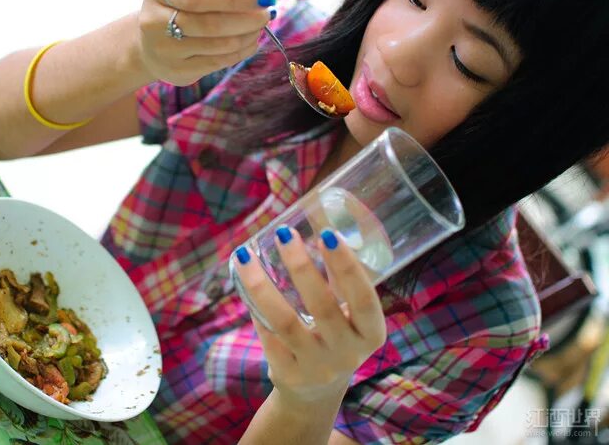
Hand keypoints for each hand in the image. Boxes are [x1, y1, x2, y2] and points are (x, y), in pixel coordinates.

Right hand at [136, 0, 275, 85]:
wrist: (153, 44)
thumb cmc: (184, 8)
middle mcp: (153, 21)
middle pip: (210, 23)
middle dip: (246, 19)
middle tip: (267, 13)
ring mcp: (164, 51)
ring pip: (217, 46)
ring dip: (247, 35)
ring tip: (260, 26)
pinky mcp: (177, 71)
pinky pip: (218, 62)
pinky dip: (241, 51)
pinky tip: (250, 41)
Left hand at [234, 226, 386, 407]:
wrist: (316, 394)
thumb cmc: (334, 335)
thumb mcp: (347, 312)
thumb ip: (337, 275)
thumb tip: (323, 219)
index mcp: (370, 333)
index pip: (362, 298)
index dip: (346, 266)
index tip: (328, 234)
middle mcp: (347, 353)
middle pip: (322, 306)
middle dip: (300, 265)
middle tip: (283, 232)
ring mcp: (316, 367)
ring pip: (284, 322)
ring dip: (261, 284)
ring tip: (244, 254)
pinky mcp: (287, 374)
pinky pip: (266, 335)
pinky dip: (254, 307)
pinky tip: (243, 281)